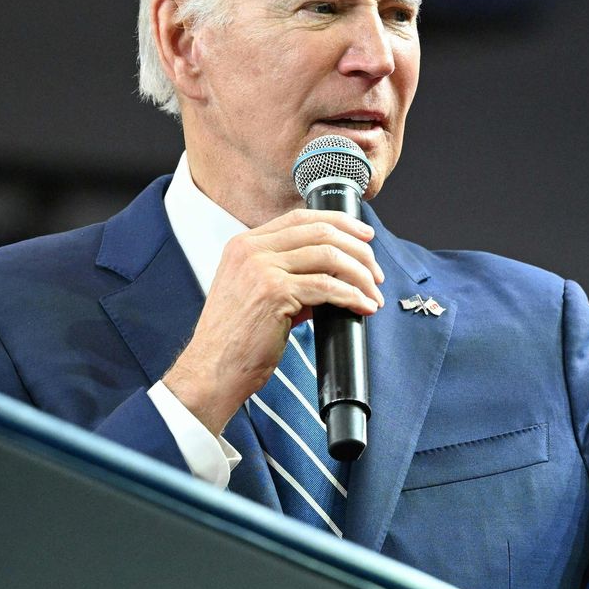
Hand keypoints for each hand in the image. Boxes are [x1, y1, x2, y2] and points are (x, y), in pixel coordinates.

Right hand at [164, 209, 385, 433]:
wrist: (212, 370)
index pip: (300, 218)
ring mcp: (261, 268)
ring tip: (373, 293)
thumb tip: (331, 279)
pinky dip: (352, 296)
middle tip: (376, 272)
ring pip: (328, 255)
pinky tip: (363, 306)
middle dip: (358, 250)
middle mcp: (250, 249)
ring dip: (360, 274)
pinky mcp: (274, 292)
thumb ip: (290, 280)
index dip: (339, 223)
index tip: (364, 237)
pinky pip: (327, 286)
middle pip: (320, 231)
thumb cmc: (234, 341)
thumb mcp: (257, 296)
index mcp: (244, 245)